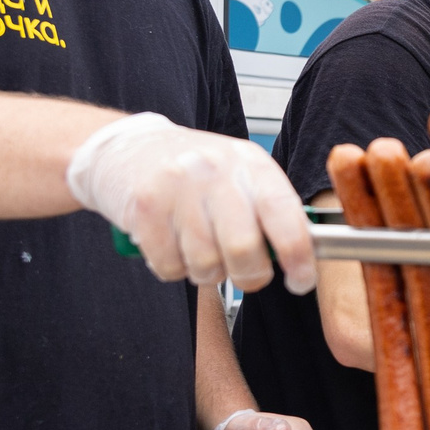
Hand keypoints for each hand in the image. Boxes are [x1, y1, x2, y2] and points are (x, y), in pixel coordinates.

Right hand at [66, 112, 315, 293]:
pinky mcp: (144, 208)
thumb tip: (300, 258)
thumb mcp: (240, 176)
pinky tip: (173, 245)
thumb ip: (269, 211)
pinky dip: (174, 268)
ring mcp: (178, 187)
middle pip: (244, 248)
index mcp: (250, 164)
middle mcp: (216, 171)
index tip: (300, 280)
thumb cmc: (194, 171)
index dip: (298, 255)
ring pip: (206, 264)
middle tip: (244, 273)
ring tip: (200, 250)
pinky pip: (170, 266)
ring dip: (206, 272)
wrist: (129, 149)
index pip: (284, 214)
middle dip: (249, 275)